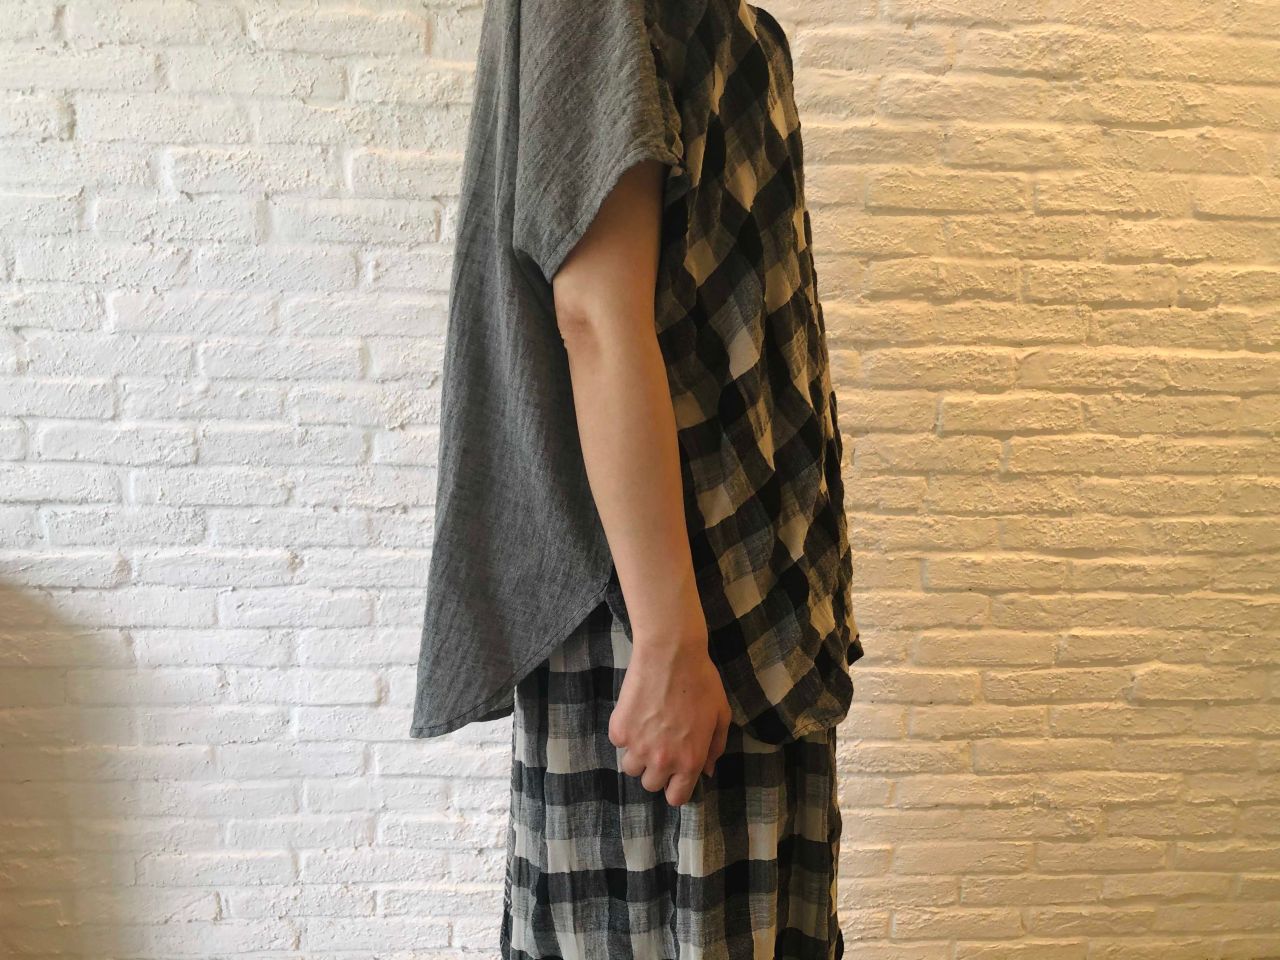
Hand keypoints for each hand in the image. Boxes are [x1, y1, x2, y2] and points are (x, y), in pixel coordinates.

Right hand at [608, 629, 732, 806]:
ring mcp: (638, 746)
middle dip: (656, 769)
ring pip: (630, 767)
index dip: (675, 788)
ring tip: (647, 730)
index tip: (674, 775)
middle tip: (661, 745)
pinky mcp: (619, 729)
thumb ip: (715, 747)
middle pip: (650, 784)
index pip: (675, 798)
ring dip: (637, 754)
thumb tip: (707, 771)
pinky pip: (619, 743)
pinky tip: (637, 713)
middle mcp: (662, 760)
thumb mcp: (720, 715)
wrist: (671, 653)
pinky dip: (625, 732)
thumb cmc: (701, 681)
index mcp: (689, 761)